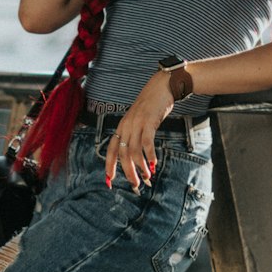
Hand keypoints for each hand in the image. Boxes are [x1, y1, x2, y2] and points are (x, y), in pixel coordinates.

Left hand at [104, 71, 174, 190]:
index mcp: (121, 127)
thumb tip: (138, 155)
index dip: (109, 166)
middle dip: (128, 172)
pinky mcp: (148, 121)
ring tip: (147, 178)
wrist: (162, 86)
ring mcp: (136, 123)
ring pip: (133, 151)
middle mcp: (126, 126)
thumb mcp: (138, 120)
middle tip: (135, 185)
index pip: (111, 150)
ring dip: (140, 167)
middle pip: (122, 154)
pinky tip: (153, 164)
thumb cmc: (152, 106)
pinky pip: (146, 142)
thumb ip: (135, 135)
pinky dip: (149, 155)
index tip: (110, 181)